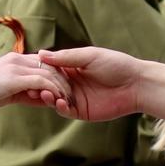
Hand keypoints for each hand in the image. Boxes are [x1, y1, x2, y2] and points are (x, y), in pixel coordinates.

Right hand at [0, 52, 71, 111]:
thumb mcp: (6, 91)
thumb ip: (24, 92)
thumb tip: (41, 99)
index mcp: (16, 59)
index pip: (44, 62)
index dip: (58, 75)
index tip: (66, 88)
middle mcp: (18, 59)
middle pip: (51, 66)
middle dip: (65, 81)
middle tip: (73, 95)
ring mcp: (16, 67)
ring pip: (49, 73)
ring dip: (61, 88)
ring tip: (69, 100)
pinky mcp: (14, 78)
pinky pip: (41, 82)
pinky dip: (52, 91)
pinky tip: (57, 101)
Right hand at [38, 46, 164, 123]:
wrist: (135, 84)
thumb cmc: (115, 64)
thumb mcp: (88, 56)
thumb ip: (66, 57)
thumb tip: (41, 54)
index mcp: (72, 68)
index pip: (49, 69)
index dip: (39, 70)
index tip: (28, 69)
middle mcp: (71, 83)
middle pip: (48, 85)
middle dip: (39, 86)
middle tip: (31, 86)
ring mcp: (75, 98)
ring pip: (54, 99)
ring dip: (47, 97)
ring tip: (44, 94)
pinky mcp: (82, 111)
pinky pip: (66, 111)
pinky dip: (59, 107)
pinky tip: (58, 102)